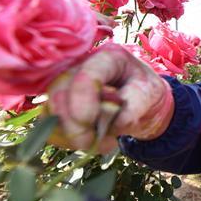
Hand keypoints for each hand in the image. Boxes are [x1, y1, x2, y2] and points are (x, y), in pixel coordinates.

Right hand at [45, 43, 173, 152]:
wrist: (140, 102)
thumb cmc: (145, 91)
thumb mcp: (152, 93)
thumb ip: (136, 104)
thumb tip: (115, 123)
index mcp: (108, 58)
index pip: (86, 75)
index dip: (82, 101)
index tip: (89, 123)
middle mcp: (80, 66)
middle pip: (60, 93)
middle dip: (74, 125)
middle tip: (96, 143)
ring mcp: (66, 84)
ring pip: (50, 111)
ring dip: (71, 135)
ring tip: (101, 142)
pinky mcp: (58, 104)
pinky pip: (49, 125)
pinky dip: (65, 140)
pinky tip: (88, 142)